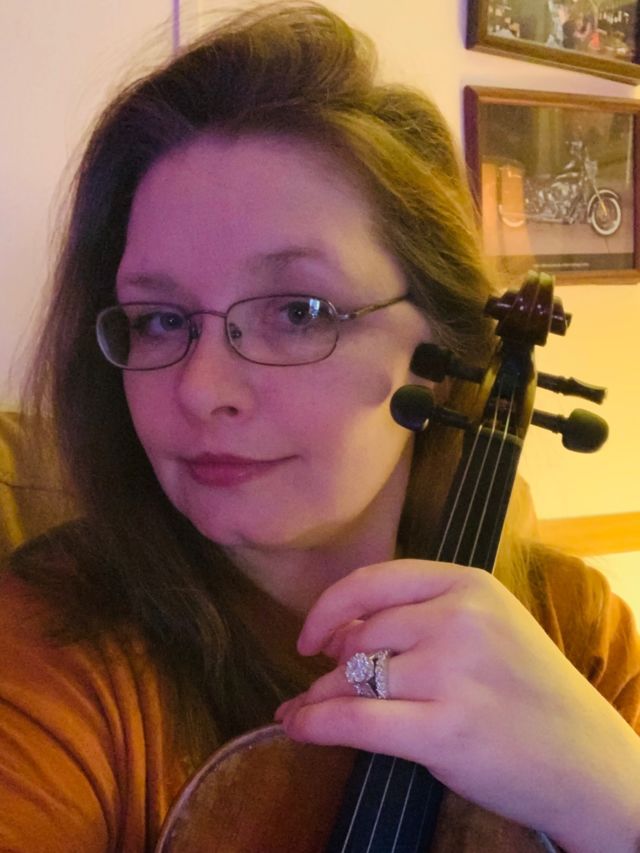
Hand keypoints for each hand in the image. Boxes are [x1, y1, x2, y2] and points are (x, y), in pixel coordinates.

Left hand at [276, 559, 639, 852]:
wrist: (588, 762)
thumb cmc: (532, 694)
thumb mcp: (489, 629)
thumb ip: (420, 619)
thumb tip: (333, 637)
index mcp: (469, 585)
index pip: (374, 581)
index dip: (330, 608)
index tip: (310, 635)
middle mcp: (460, 618)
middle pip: (361, 634)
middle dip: (331, 663)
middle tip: (321, 684)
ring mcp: (453, 673)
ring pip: (352, 677)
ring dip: (321, 696)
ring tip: (308, 709)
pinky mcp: (444, 730)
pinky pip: (355, 720)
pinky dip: (316, 723)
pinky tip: (298, 727)